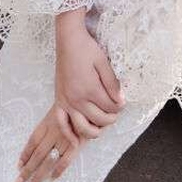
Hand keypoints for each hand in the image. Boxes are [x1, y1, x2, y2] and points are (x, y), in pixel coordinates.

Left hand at [15, 102, 86, 181]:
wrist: (88, 102)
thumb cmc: (72, 107)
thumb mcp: (56, 112)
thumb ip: (48, 126)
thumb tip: (35, 144)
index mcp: (47, 124)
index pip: (32, 142)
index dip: (25, 154)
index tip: (18, 166)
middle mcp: (53, 132)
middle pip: (37, 154)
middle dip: (27, 170)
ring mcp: (64, 139)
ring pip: (48, 161)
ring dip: (39, 175)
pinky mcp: (76, 144)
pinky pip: (65, 161)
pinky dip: (58, 170)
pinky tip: (52, 178)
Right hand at [54, 11, 125, 139]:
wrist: (68, 40)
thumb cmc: (87, 48)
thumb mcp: (104, 62)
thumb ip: (112, 83)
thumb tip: (121, 101)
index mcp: (90, 89)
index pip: (110, 108)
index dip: (119, 107)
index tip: (122, 101)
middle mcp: (77, 99)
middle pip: (99, 119)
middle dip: (111, 118)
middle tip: (115, 110)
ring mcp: (66, 101)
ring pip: (82, 127)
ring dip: (94, 130)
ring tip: (102, 124)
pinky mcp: (58, 100)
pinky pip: (61, 123)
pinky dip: (68, 135)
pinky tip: (76, 141)